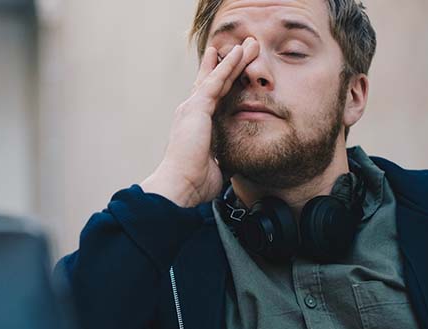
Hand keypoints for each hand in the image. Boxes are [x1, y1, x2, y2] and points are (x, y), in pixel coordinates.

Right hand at [141, 38, 259, 206]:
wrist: (180, 185)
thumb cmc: (194, 182)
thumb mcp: (216, 167)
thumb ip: (223, 159)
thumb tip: (234, 163)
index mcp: (194, 126)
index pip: (211, 99)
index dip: (221, 84)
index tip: (230, 71)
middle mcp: (190, 112)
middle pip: (212, 82)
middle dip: (226, 65)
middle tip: (238, 48)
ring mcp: (191, 108)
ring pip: (216, 77)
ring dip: (233, 60)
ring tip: (247, 44)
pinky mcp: (196, 107)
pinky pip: (216, 80)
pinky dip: (228, 66)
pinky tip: (240, 53)